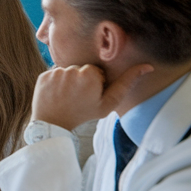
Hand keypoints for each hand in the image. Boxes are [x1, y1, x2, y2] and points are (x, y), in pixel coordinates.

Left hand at [33, 63, 153, 130]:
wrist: (54, 124)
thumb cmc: (84, 114)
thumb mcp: (108, 103)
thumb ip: (126, 83)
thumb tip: (147, 66)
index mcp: (90, 73)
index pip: (96, 72)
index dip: (95, 84)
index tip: (90, 96)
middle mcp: (72, 69)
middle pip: (81, 70)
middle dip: (81, 81)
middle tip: (78, 98)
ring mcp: (55, 72)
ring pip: (67, 72)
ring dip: (68, 82)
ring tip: (67, 97)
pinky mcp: (43, 75)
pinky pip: (54, 75)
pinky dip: (55, 83)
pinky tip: (56, 95)